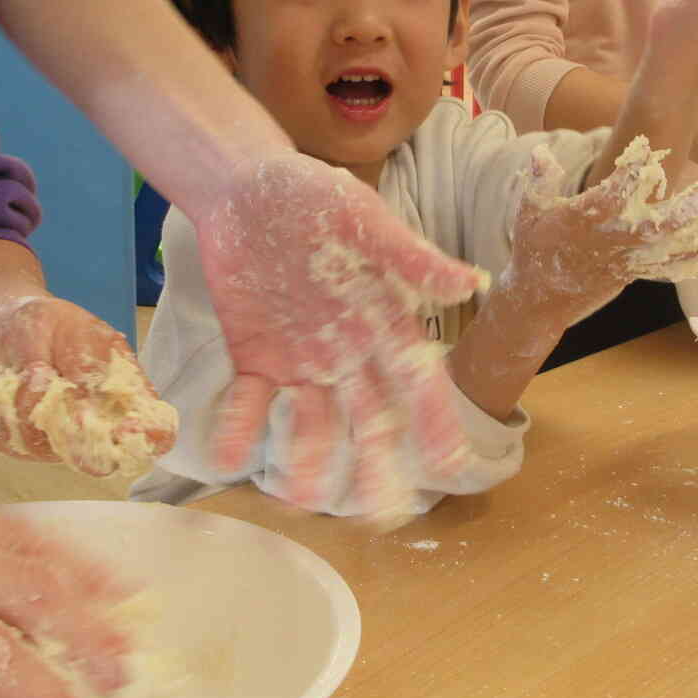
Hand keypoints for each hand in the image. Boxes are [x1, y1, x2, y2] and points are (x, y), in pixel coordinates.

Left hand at [0, 296, 174, 470]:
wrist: (2, 327)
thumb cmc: (52, 326)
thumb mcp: (77, 327)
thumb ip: (86, 361)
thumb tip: (87, 393)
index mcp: (125, 399)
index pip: (157, 435)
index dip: (149, 438)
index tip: (126, 426)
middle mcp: (94, 431)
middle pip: (101, 461)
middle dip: (77, 434)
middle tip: (58, 392)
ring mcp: (54, 444)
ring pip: (45, 447)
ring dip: (30, 406)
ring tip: (29, 366)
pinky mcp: (15, 444)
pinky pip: (7, 438)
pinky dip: (0, 405)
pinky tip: (4, 381)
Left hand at [195, 153, 486, 515]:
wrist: (242, 186)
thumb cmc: (311, 196)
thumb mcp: (363, 219)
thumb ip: (410, 257)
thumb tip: (468, 281)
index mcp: (384, 322)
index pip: (417, 381)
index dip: (434, 421)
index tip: (448, 462)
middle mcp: (349, 352)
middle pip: (369, 418)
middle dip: (376, 464)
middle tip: (379, 512)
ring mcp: (301, 361)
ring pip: (312, 423)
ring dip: (307, 459)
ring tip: (298, 495)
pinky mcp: (255, 357)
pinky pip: (250, 402)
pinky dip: (240, 428)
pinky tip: (229, 455)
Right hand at [503, 143, 697, 324]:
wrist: (541, 298)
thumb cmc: (535, 248)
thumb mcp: (528, 212)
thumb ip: (539, 182)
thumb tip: (541, 153)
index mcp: (583, 222)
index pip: (611, 195)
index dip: (630, 173)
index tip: (648, 149)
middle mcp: (610, 242)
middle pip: (652, 229)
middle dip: (682, 212)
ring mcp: (626, 260)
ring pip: (668, 249)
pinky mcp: (634, 273)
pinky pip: (667, 268)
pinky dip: (693, 257)